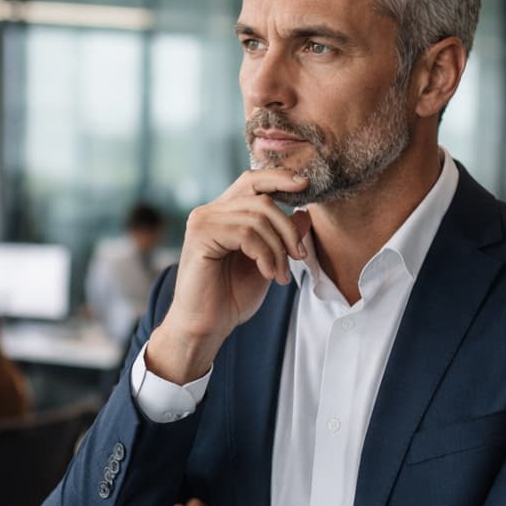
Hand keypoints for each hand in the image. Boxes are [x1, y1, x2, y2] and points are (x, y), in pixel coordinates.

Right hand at [149, 171, 313, 383]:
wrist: (206, 327)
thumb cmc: (231, 297)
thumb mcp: (267, 262)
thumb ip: (281, 237)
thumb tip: (304, 212)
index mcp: (223, 214)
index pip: (252, 181)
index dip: (279, 178)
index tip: (305, 185)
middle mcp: (209, 212)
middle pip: (261, 199)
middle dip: (287, 228)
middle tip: (298, 256)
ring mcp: (202, 222)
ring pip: (256, 217)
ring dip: (277, 249)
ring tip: (280, 275)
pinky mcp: (200, 236)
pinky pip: (245, 233)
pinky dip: (265, 254)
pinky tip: (266, 273)